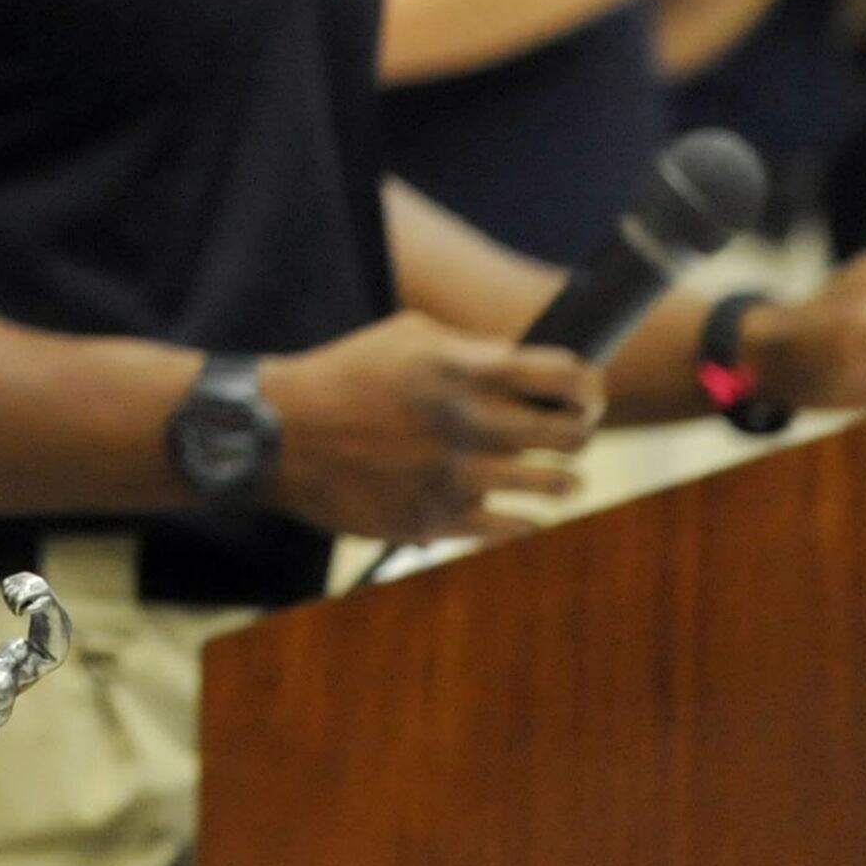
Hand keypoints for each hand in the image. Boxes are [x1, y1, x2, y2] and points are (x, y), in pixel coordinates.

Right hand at [254, 309, 603, 543]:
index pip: (564, 375)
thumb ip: (474, 350)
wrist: (279, 434)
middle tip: (572, 435)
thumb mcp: (409, 336)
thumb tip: (531, 369)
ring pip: (553, 485)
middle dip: (579, 432)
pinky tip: (522, 511)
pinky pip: (513, 529)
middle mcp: (466, 422)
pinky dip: (526, 520)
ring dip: (562, 479)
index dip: (587, 386)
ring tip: (558, 478)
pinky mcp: (436, 521)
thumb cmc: (344, 375)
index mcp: (462, 369)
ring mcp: (454, 476)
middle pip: (570, 433)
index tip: (585, 395)